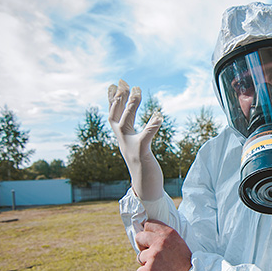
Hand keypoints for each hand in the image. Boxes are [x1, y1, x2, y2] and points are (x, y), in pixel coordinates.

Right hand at [108, 79, 163, 201]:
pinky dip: (151, 126)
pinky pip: (146, 137)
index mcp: (122, 138)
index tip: (113, 84)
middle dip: (119, 98)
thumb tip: (134, 123)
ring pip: (127, 123)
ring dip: (132, 106)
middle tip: (124, 82)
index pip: (114, 115)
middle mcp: (123, 141)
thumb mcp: (137, 146)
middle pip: (117, 115)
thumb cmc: (144, 166)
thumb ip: (135, 134)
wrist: (145, 188)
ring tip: (138, 91)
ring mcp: (131, 147)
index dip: (113, 100)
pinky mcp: (141, 154)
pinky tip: (159, 116)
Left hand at [135, 220, 192, 270]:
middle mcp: (159, 242)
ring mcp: (153, 257)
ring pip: (139, 257)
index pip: (149, 224)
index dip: (148, 233)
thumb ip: (164, 236)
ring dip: (147, 263)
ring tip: (161, 268)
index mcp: (168, 233)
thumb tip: (147, 233)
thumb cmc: (184, 262)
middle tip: (150, 253)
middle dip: (142, 245)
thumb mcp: (178, 242)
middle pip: (139, 237)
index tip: (151, 239)